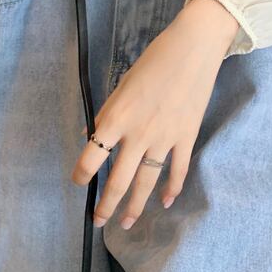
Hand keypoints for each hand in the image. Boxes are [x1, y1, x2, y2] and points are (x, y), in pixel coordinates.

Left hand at [71, 0, 239, 229]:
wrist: (192, 49)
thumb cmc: (154, 60)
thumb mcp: (123, 85)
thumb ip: (108, 113)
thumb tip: (92, 136)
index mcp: (117, 117)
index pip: (91, 156)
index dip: (81, 174)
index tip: (78, 182)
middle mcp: (138, 134)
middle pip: (118, 180)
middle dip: (106, 205)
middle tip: (98, 221)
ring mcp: (164, 139)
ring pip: (146, 183)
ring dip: (134, 206)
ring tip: (126, 222)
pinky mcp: (186, 137)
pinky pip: (177, 170)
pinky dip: (172, 189)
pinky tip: (165, 202)